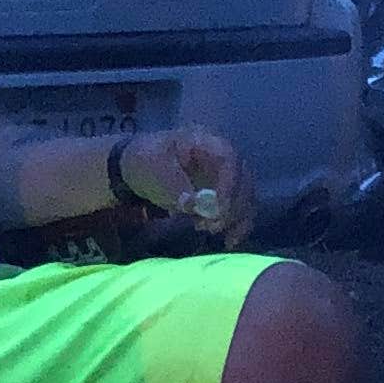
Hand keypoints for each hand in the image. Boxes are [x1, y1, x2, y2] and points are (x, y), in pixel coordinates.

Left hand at [115, 124, 252, 241]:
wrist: (138, 168)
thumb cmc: (145, 162)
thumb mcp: (153, 168)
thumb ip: (175, 186)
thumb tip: (195, 205)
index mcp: (204, 141)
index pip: (229, 159)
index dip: (229, 185)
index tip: (217, 210)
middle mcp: (222, 157)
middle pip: (243, 180)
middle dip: (233, 207)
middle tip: (211, 225)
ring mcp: (225, 175)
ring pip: (246, 197)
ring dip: (236, 218)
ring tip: (211, 230)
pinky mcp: (224, 194)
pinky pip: (239, 209)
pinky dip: (237, 225)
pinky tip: (230, 241)